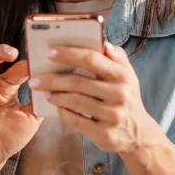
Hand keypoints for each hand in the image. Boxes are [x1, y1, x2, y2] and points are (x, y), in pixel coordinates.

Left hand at [28, 41, 159, 154]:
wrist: (139, 133)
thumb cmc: (127, 97)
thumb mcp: (128, 74)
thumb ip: (115, 56)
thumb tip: (102, 41)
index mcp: (122, 75)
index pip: (92, 59)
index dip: (68, 54)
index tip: (49, 52)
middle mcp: (119, 94)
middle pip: (78, 82)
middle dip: (52, 79)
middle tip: (35, 79)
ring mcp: (112, 116)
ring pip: (74, 102)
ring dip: (55, 96)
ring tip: (44, 92)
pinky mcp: (104, 134)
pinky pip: (76, 121)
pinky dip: (63, 113)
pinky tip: (57, 107)